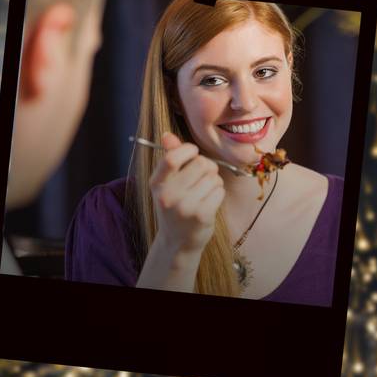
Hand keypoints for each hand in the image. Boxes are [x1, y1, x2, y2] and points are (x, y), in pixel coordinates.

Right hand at [149, 131, 226, 254]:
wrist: (177, 242)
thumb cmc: (175, 207)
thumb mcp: (166, 184)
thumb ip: (169, 158)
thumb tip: (168, 135)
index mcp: (156, 183)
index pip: (172, 158)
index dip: (188, 150)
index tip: (193, 154)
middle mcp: (167, 195)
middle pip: (201, 164)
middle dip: (208, 167)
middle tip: (203, 179)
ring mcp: (184, 207)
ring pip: (213, 177)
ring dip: (214, 182)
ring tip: (204, 194)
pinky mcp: (201, 215)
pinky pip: (219, 191)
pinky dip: (218, 194)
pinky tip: (209, 203)